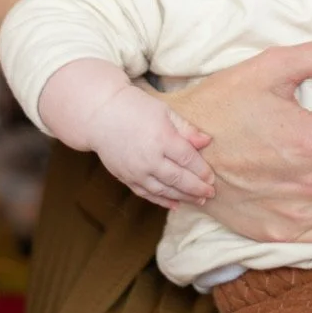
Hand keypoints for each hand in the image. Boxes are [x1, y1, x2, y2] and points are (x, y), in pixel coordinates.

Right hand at [86, 81, 214, 210]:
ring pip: (164, 190)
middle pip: (178, 179)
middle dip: (197, 189)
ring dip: (183, 197)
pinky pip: (147, 194)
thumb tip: (206, 141)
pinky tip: (175, 204)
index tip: (212, 177)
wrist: (100, 115)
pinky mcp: (126, 177)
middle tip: (210, 194)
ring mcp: (136, 171)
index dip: (202, 170)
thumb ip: (186, 129)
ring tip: (198, 201)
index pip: (188, 160)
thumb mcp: (164, 111)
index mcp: (162, 138)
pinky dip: (162, 201)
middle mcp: (149, 159)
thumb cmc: (135, 108)